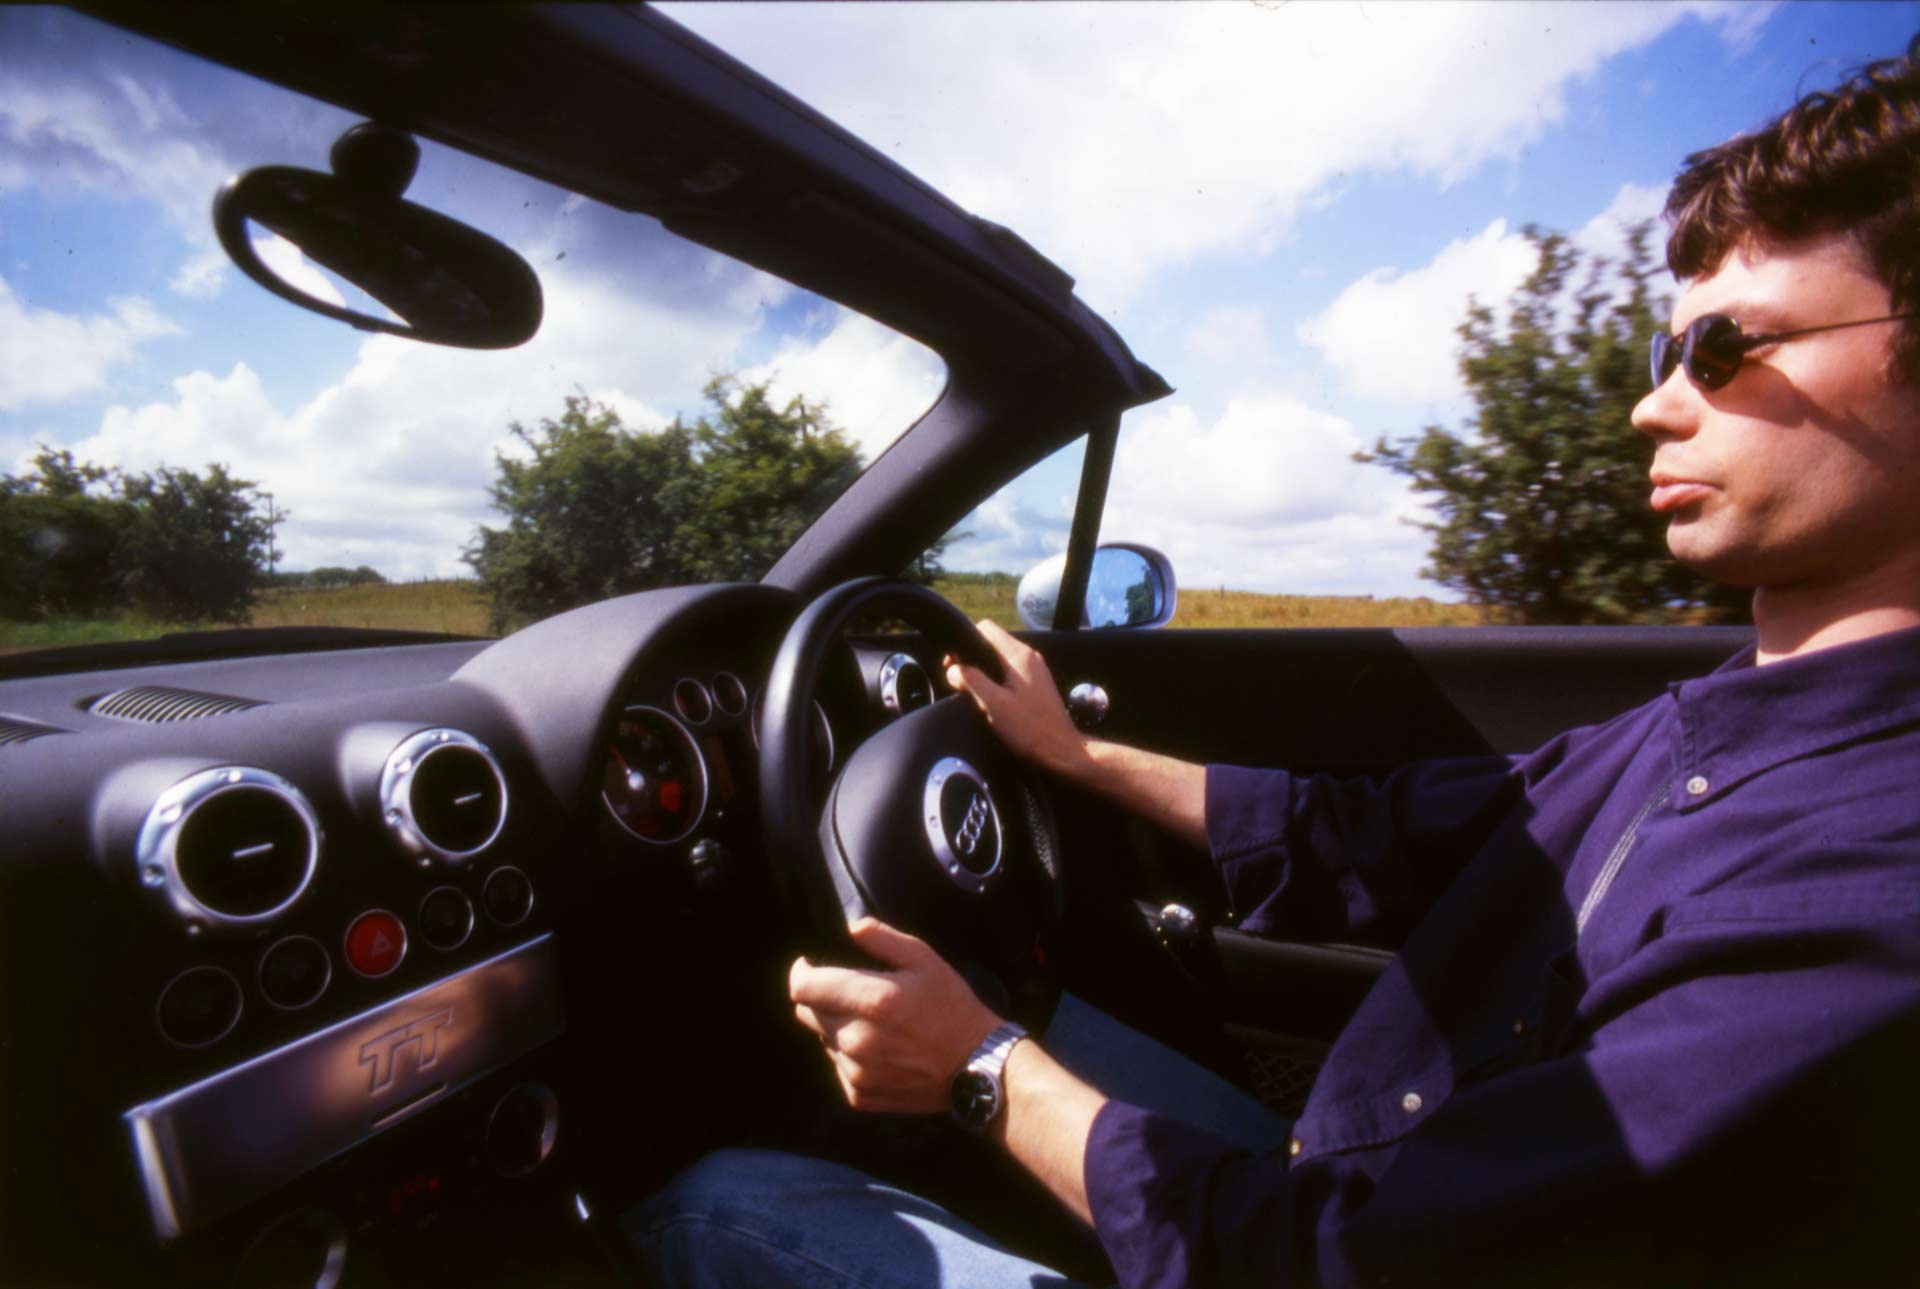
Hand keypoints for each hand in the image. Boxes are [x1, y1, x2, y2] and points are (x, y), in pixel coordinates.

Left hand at [789, 918, 1001, 1113]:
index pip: (802, 987)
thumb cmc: (951, 1006)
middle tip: (852, 993)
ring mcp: (856, 1071)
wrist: (975, 1066)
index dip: (800, 972)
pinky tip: (880, 1049)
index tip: (808, 965)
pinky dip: (849, 1055)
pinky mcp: (859, 1095)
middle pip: (807, 1012)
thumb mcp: (925, 959)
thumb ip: (882, 939)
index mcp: (870, 1000)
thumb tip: (850, 928)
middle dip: (822, 997)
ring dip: (837, 1026)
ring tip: (874, 1023)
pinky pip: (838, 1067)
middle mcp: (856, 1039)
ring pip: (823, 1039)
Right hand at [945, 619, 1088, 780]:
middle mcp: (1029, 657)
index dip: (965, 643)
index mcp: (1019, 655)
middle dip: (973, 661)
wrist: (1061, 751)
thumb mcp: (994, 705)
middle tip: (962, 685)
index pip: (986, 629)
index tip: (953, 665)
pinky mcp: (1036, 684)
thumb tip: (952, 669)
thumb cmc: (1030, 729)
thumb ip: (971, 681)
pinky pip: (1009, 674)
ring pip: (999, 661)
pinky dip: (996, 683)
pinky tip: (992, 702)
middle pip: (992, 645)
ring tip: (977, 697)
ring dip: (984, 675)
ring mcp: (1034, 670)